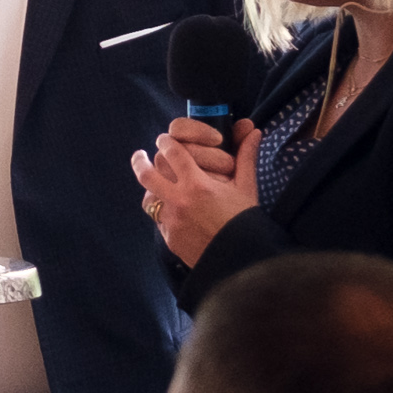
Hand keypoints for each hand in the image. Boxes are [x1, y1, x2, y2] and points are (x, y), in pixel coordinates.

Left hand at [132, 116, 259, 265]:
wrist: (241, 261)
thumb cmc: (247, 221)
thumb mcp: (247, 187)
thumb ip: (245, 157)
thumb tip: (252, 130)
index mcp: (197, 185)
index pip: (173, 153)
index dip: (167, 142)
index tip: (164, 139)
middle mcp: (179, 201)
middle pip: (147, 172)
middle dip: (141, 160)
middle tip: (140, 154)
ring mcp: (170, 221)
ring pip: (147, 196)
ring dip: (149, 187)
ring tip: (150, 181)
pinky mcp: (169, 237)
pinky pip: (158, 218)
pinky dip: (161, 209)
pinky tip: (168, 207)